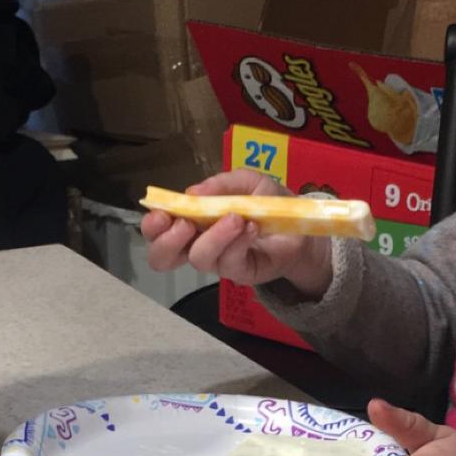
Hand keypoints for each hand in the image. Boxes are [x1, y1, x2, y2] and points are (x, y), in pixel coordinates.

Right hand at [140, 170, 331, 297]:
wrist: (302, 225)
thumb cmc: (268, 203)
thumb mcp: (247, 182)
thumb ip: (221, 183)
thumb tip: (192, 192)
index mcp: (193, 221)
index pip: (159, 230)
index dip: (152, 226)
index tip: (160, 213)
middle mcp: (199, 243)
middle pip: (163, 257)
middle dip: (166, 241)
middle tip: (183, 223)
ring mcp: (220, 261)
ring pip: (199, 258)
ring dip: (213, 236)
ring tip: (235, 218)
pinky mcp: (241, 273)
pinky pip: (230, 262)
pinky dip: (238, 241)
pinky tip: (251, 227)